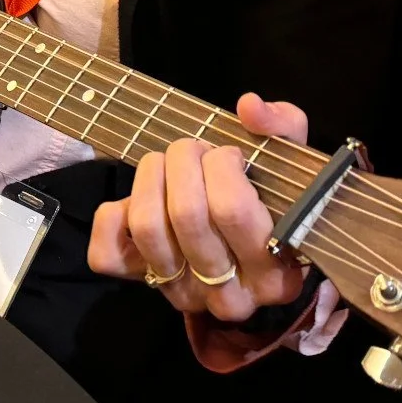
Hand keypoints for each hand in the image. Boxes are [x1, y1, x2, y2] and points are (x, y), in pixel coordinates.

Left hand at [88, 93, 311, 320]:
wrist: (247, 249)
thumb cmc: (275, 204)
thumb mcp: (293, 166)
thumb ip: (282, 128)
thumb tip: (249, 106)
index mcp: (275, 273)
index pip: (232, 210)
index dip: (223, 166)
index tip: (229, 155)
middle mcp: (229, 295)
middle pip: (186, 215)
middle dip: (184, 161)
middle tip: (194, 149)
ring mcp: (182, 293)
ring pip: (147, 227)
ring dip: (150, 177)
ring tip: (168, 164)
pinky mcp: (141, 286)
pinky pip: (108, 254)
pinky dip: (113, 215)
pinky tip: (136, 200)